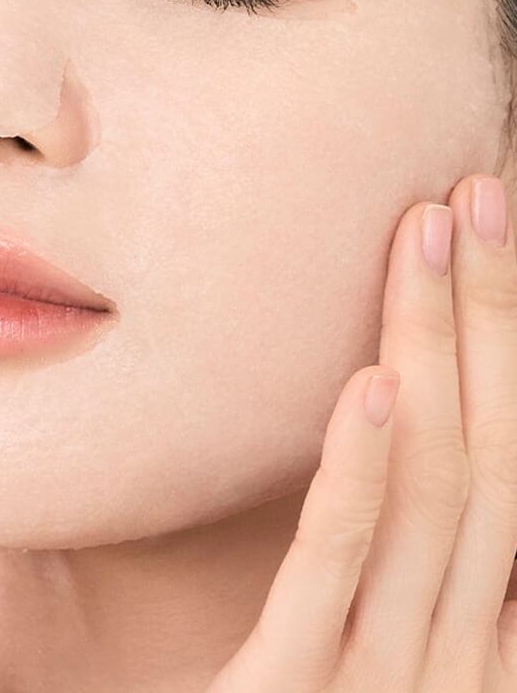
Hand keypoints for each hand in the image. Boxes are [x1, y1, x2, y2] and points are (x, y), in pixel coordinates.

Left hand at [207, 173, 516, 691]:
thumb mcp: (359, 648)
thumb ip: (380, 564)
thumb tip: (400, 432)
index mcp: (470, 637)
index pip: (505, 465)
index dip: (507, 345)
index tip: (484, 239)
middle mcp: (457, 660)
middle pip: (490, 457)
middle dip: (494, 317)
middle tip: (478, 194)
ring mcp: (387, 690)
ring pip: (436, 495)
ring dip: (441, 350)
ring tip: (428, 233)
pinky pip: (338, 577)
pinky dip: (365, 474)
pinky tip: (373, 378)